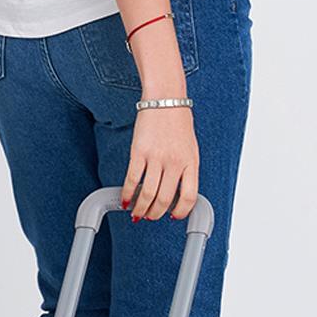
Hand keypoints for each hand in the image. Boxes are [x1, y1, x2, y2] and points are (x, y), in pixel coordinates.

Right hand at [121, 105, 198, 220]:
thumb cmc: (178, 123)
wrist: (166, 100)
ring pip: (148, 193)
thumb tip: (176, 194)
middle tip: (150, 216)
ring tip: (137, 212)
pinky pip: (132, 179)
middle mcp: (175, 162)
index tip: (173, 216)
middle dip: (156, 213)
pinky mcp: (139, 152)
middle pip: (165, 199)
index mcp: (191, 163)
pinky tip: (125, 199)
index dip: (181, 211)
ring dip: (141, 208)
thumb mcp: (191, 149)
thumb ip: (186, 170)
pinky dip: (128, 193)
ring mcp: (156, 157)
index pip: (189, 197)